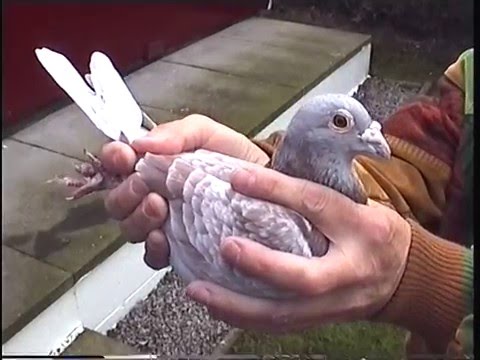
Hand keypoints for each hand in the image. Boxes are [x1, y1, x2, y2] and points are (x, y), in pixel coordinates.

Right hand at [100, 114, 268, 268]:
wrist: (267, 189)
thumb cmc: (235, 160)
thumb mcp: (208, 134)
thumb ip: (177, 134)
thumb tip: (143, 142)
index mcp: (154, 166)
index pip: (119, 163)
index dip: (113, 159)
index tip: (123, 157)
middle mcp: (152, 195)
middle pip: (117, 201)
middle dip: (126, 193)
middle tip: (146, 186)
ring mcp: (164, 223)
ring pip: (130, 228)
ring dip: (138, 218)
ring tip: (160, 207)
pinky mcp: (179, 248)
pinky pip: (153, 256)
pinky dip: (153, 248)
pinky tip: (162, 238)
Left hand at [185, 163, 411, 332]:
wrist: (404, 275)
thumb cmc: (372, 230)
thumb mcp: (355, 203)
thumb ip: (314, 196)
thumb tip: (260, 177)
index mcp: (359, 226)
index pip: (315, 204)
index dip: (276, 190)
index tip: (237, 177)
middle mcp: (350, 269)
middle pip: (305, 276)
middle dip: (262, 265)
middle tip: (225, 248)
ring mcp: (337, 303)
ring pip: (286, 314)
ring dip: (239, 306)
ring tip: (200, 291)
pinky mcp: (322, 321)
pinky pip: (280, 326)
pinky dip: (245, 319)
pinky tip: (218, 308)